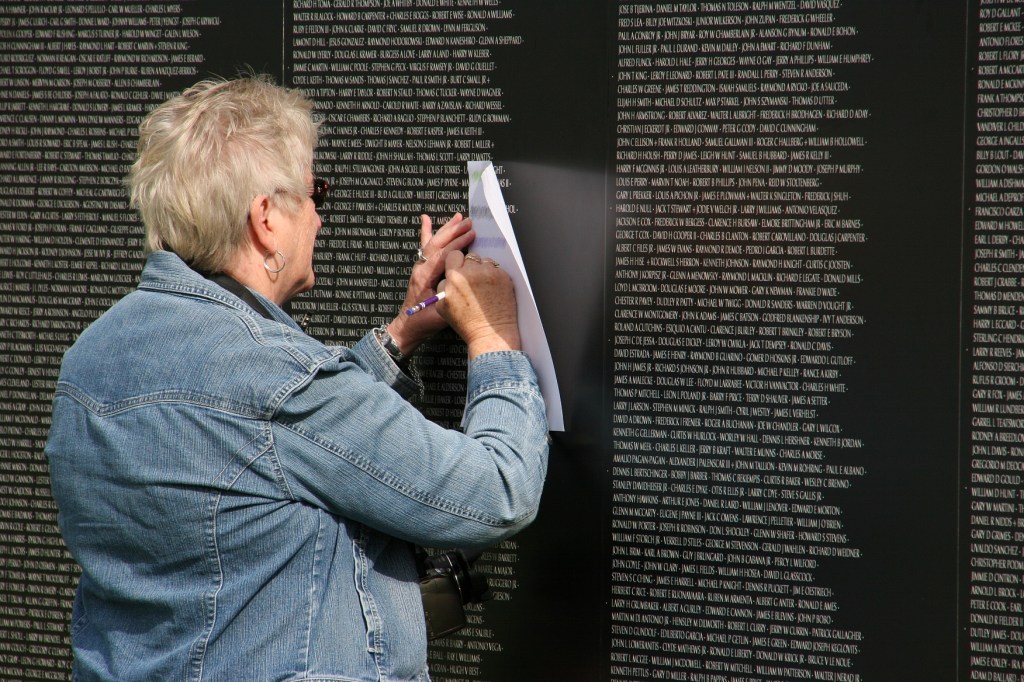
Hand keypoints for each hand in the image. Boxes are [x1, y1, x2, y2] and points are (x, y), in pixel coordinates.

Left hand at [386, 212, 473, 353]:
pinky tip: (425, 219)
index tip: (472, 234)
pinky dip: (426, 232)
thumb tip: (466, 284)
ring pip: (432, 242)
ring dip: (446, 229)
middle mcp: (421, 268)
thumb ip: (451, 299)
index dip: (458, 243)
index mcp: (425, 277)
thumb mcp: (441, 314)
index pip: (443, 254)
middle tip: (468, 221)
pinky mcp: (421, 268)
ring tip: (457, 217)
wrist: (408, 326)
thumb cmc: (423, 321)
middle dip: (454, 231)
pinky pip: (424, 246)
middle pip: (437, 243)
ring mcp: (419, 266)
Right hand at [436, 251, 520, 358]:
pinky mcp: (504, 277)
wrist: (491, 333)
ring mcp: (490, 273)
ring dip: (483, 270)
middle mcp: (472, 271)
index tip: (459, 269)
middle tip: (472, 281)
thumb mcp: (442, 306)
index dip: (456, 263)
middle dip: (470, 267)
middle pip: (470, 256)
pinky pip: (497, 269)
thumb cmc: (467, 323)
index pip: (454, 255)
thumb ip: (442, 286)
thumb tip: (448, 275)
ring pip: (485, 261)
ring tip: (483, 288)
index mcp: (455, 277)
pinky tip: (493, 291)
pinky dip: (495, 277)